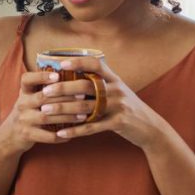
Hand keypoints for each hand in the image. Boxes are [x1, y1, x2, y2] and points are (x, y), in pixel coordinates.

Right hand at [0, 70, 85, 154]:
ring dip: (67, 116)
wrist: (11, 134)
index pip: (27, 79)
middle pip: (43, 98)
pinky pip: (46, 136)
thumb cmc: (28, 111)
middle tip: (83, 96)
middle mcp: (22, 104)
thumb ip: (44, 88)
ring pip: (47, 117)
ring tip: (83, 116)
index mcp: (24, 92)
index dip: (41, 76)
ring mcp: (24, 120)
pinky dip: (60, 136)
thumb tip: (71, 73)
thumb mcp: (30, 97)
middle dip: (65, 97)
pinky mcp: (27, 135)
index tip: (58, 76)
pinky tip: (72, 133)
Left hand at [38, 56, 169, 151]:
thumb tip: (71, 76)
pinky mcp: (119, 123)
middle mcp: (117, 89)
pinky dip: (75, 130)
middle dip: (62, 88)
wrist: (150, 128)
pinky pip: (92, 127)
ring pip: (85, 107)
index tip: (61, 63)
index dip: (78, 61)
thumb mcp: (117, 91)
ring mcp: (119, 106)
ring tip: (45, 111)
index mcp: (114, 79)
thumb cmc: (126, 108)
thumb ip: (99, 83)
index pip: (96, 64)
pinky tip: (61, 132)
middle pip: (85, 85)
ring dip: (63, 109)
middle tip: (45, 92)